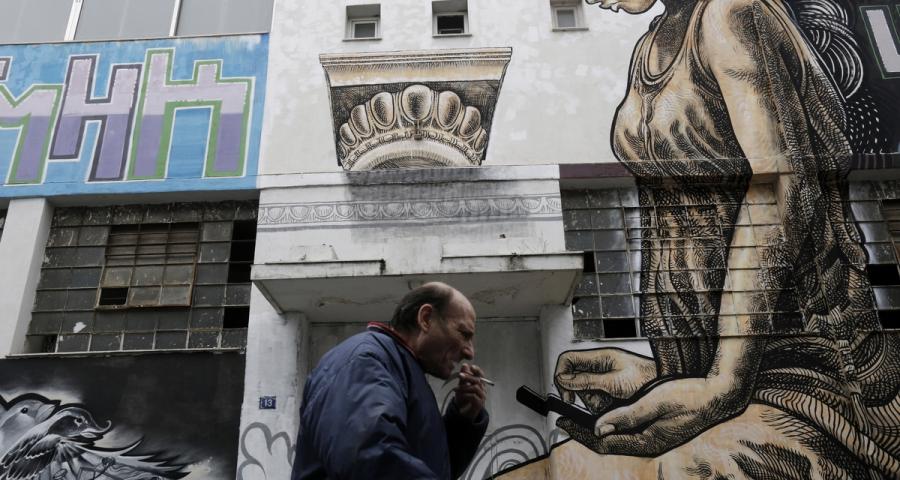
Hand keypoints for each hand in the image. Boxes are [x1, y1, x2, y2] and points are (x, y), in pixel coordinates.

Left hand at [454, 364, 485, 419]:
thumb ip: (463, 377)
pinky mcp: (479, 404)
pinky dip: (465, 394)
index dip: (477, 370)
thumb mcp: (461, 386)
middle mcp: (482, 389)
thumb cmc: (463, 399)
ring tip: (455, 389)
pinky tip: (459, 395)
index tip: (471, 366)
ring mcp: (482, 397)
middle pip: (478, 380)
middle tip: (460, 375)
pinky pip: (473, 396)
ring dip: (464, 387)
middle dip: (469, 377)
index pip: (481, 375)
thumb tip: (465, 365)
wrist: (462, 413)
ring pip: (475, 388)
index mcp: (479, 384)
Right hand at [554, 348, 655, 413]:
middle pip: (574, 380)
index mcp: (599, 357)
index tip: (566, 394)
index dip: (561, 375)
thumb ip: (587, 381)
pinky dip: (602, 406)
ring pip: (585, 393)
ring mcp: (604, 378)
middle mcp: (599, 366)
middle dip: (583, 394)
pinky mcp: (609, 389)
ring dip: (594, 402)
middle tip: (597, 402)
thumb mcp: (614, 382)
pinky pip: (596, 400)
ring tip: (612, 403)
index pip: (567, 360)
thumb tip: (563, 379)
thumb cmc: (647, 380)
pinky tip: (615, 405)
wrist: (665, 388)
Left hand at [557, 377, 750, 455]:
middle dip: (584, 432)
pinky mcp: (657, 433)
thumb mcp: (654, 402)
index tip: (563, 420)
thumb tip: (599, 428)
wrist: (718, 396)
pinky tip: (605, 416)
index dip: (581, 432)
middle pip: (608, 444)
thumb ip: (626, 416)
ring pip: (617, 439)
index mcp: (647, 442)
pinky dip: (612, 426)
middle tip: (565, 418)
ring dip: (597, 430)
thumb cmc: (688, 396)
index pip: (604, 443)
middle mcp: (649, 445)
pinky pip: (629, 434)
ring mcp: (654, 440)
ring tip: (579, 417)